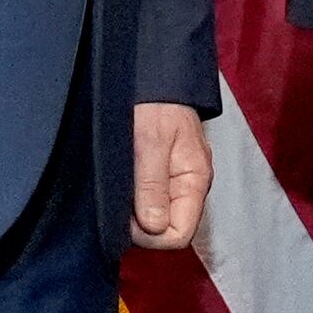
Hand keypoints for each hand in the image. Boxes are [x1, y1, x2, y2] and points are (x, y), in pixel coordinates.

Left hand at [131, 101, 211, 249]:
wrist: (155, 77)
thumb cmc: (156, 103)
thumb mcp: (150, 141)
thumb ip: (152, 184)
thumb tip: (153, 226)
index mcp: (195, 181)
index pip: (179, 234)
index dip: (150, 235)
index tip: (125, 216)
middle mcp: (189, 187)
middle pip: (168, 230)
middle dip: (141, 225)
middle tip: (118, 199)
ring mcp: (177, 182)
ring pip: (158, 218)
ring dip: (135, 213)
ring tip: (119, 187)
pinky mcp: (164, 176)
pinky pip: (152, 202)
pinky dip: (134, 201)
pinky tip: (123, 185)